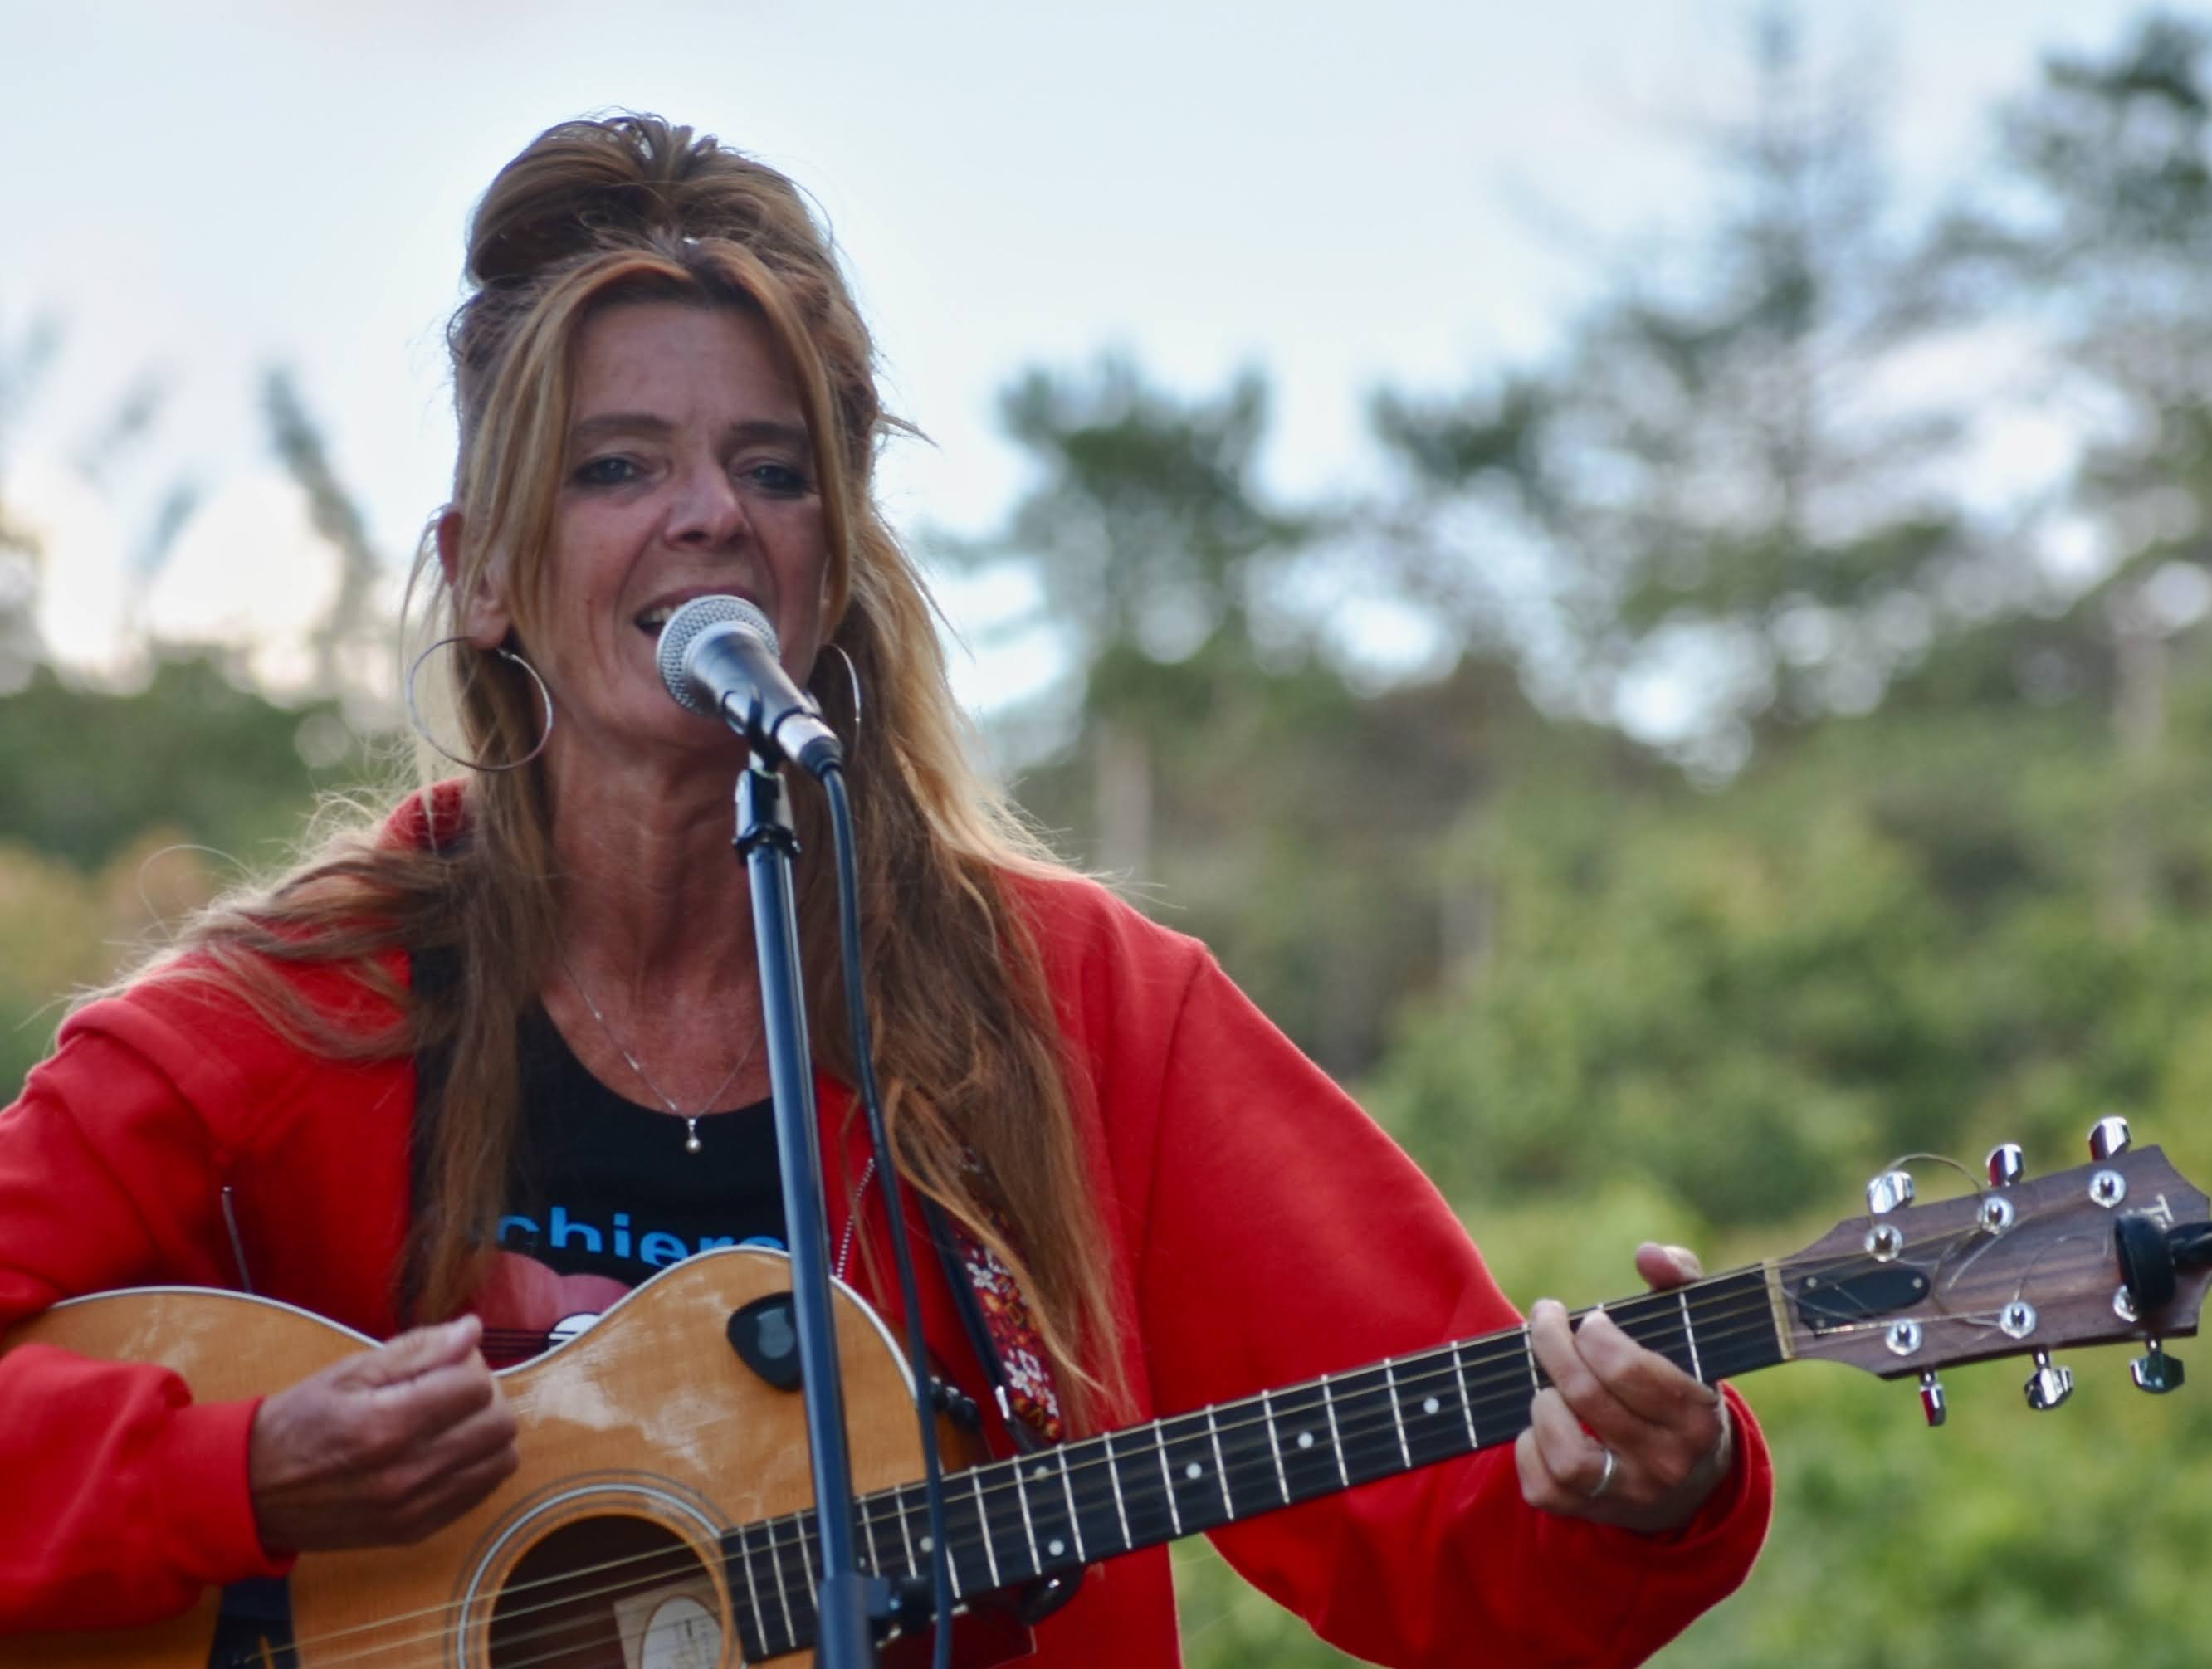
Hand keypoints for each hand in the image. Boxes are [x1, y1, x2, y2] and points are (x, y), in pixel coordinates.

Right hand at [249, 1314, 519, 1553]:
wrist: (253, 1492)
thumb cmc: (300, 1422)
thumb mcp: (349, 1372)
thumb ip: (416, 1350)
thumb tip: (471, 1330)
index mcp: (387, 1424)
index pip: (476, 1387)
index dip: (469, 1366)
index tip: (448, 1364)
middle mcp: (407, 1472)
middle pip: (499, 1426)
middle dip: (486, 1398)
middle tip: (455, 1390)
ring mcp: (414, 1508)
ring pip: (500, 1462)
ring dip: (488, 1434)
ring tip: (455, 1422)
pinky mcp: (415, 1530)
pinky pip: (480, 1494)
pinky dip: (477, 1466)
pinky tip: (448, 1451)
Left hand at [1513, 1243, 1732, 1534]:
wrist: (1688, 1481)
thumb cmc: (1678, 1383)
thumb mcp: (1692, 1332)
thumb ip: (1680, 1279)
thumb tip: (1649, 1253)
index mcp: (1697, 1416)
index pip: (1631, 1371)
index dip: (1596, 1336)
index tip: (1590, 1320)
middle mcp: (1668, 1463)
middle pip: (1586, 1397)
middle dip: (1552, 1346)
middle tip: (1544, 1320)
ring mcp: (1630, 1495)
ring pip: (1566, 1453)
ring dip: (1543, 1405)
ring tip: (1548, 1384)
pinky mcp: (1592, 1514)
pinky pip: (1542, 1486)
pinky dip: (1528, 1448)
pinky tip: (1541, 1424)